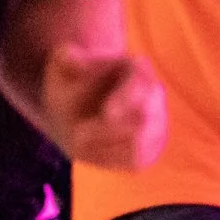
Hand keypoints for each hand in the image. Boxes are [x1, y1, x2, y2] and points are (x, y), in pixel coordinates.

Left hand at [42, 46, 166, 170]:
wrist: (77, 105)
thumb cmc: (71, 83)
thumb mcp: (62, 64)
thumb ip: (66, 58)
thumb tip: (71, 59)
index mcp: (138, 69)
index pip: (144, 84)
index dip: (128, 99)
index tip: (107, 113)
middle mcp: (154, 96)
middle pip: (143, 120)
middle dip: (106, 131)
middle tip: (77, 135)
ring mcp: (157, 122)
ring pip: (140, 145)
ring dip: (104, 145)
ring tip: (79, 140)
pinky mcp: (150, 149)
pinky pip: (136, 160)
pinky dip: (110, 158)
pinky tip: (91, 150)